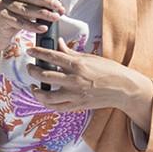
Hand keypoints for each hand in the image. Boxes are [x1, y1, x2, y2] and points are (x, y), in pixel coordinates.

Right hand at [0, 0, 62, 56]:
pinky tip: (43, 27)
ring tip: (56, 17)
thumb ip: (29, 2)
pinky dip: (34, 26)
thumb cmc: (7, 22)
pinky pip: (21, 22)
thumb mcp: (16, 7)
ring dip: (44, 14)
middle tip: (60, 7)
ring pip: (27, 9)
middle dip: (47, 2)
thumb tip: (54, 5)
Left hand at [26, 40, 152, 116]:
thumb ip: (72, 52)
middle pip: (44, 76)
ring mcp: (74, 95)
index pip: (52, 56)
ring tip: (33, 86)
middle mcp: (74, 80)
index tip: (30, 51)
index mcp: (78, 65)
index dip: (38, 52)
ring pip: (46, 96)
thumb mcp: (91, 58)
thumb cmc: (110, 71)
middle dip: (32, 70)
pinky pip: (56, 107)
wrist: (123, 89)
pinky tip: (44, 98)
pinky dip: (47, 103)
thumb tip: (59, 44)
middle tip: (29, 67)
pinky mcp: (77, 106)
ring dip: (36, 91)